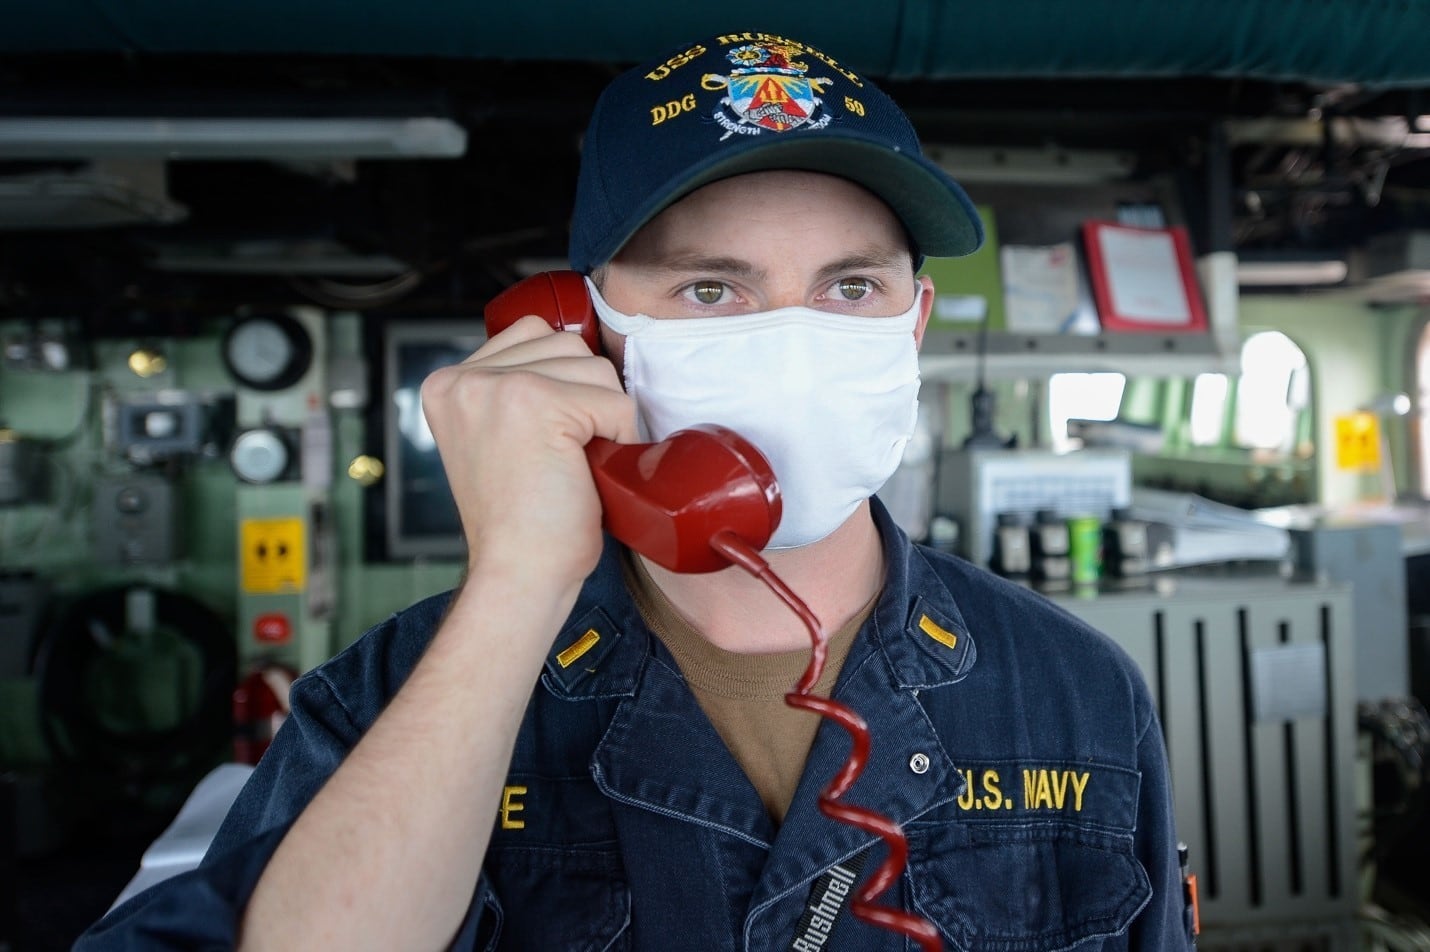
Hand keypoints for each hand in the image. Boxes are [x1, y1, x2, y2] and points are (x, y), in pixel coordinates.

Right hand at [420, 315, 636, 590]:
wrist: (519, 573)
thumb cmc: (523, 520)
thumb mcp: (496, 438)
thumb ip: (513, 388)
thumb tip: (576, 347)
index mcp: (447, 382)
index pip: (534, 334)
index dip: (563, 384)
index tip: (546, 440)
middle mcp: (464, 377)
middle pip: (568, 346)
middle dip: (585, 400)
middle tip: (560, 458)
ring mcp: (498, 386)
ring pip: (595, 367)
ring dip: (603, 417)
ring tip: (571, 463)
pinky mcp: (536, 403)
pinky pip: (615, 400)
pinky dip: (619, 437)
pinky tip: (588, 471)